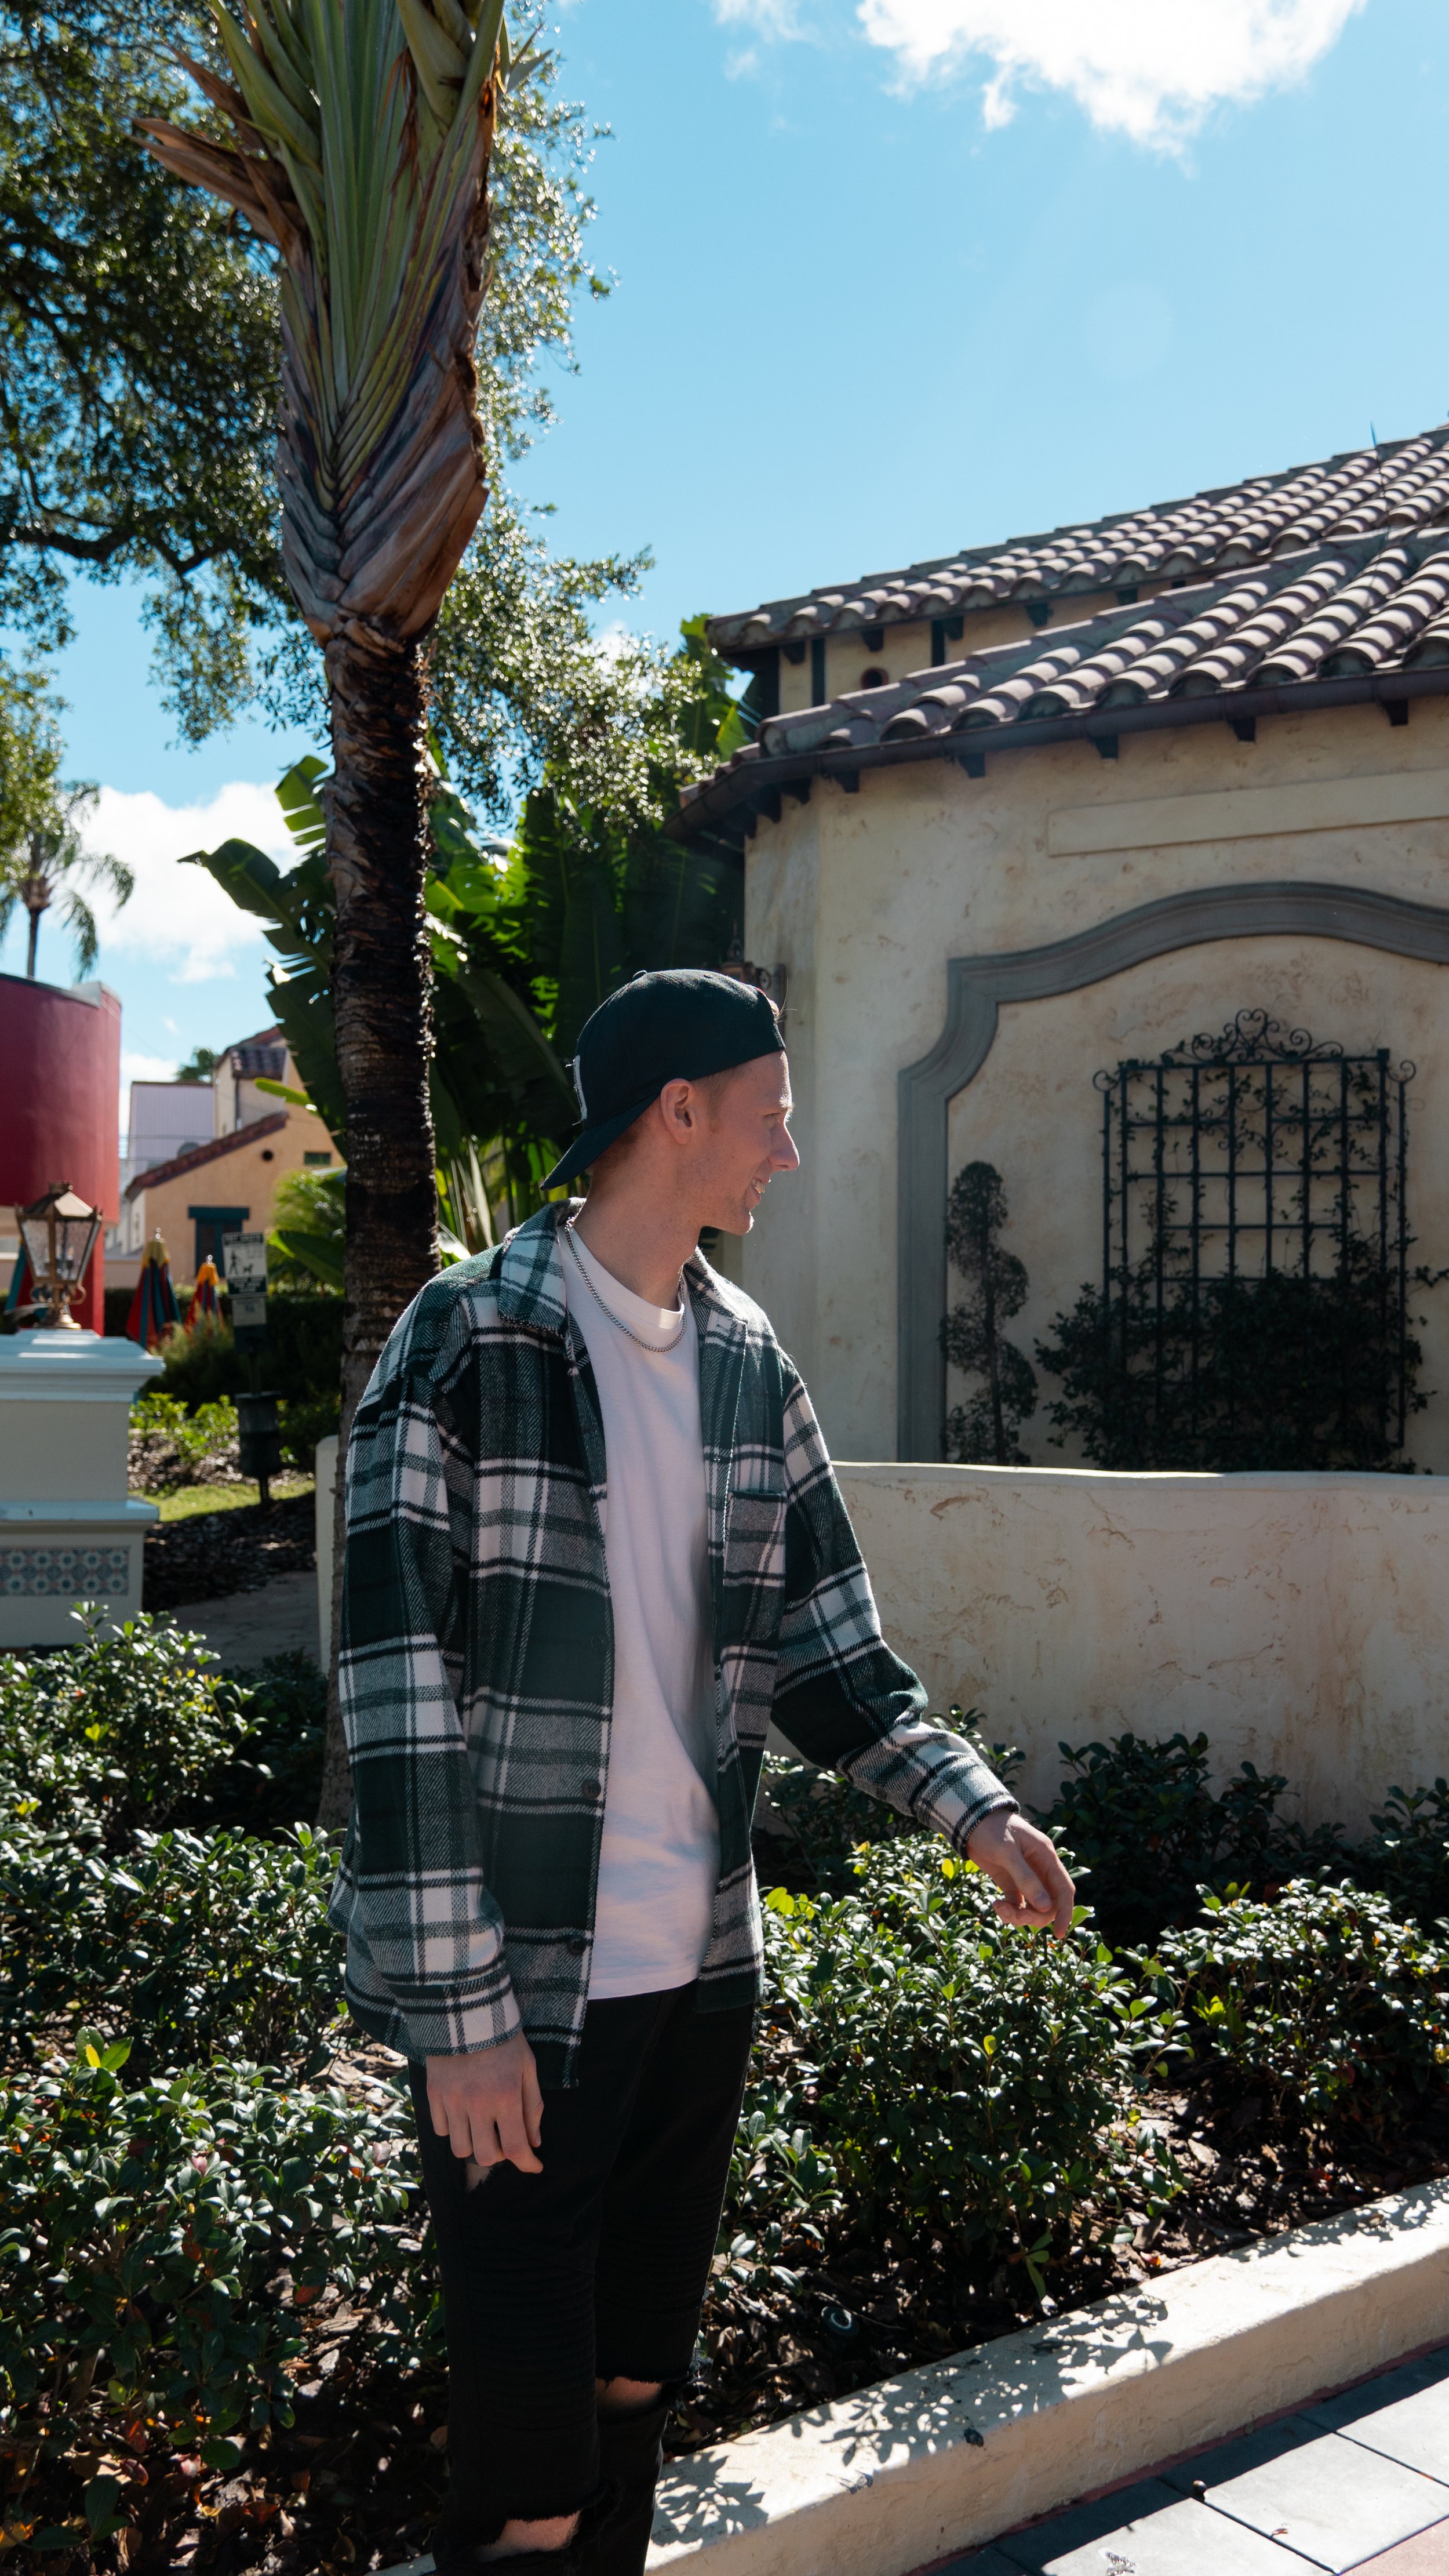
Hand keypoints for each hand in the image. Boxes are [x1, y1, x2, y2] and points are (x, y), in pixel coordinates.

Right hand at [426, 2029, 544, 2174]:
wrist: (466, 2011)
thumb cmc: (504, 2039)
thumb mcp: (528, 2067)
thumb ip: (532, 2106)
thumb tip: (534, 2142)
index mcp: (505, 2096)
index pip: (515, 2147)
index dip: (527, 2163)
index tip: (534, 2166)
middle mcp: (477, 2104)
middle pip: (486, 2156)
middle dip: (500, 2154)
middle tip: (504, 2137)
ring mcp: (452, 2101)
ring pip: (460, 2149)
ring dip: (474, 2144)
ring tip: (482, 2126)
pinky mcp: (433, 2095)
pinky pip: (441, 2130)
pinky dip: (454, 2129)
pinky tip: (463, 2113)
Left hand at [965, 1808, 1074, 1939]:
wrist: (969, 1821)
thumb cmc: (992, 1830)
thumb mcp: (1007, 1851)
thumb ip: (1025, 1878)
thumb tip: (1045, 1907)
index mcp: (1046, 1858)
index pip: (1064, 1890)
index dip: (1065, 1912)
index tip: (1059, 1933)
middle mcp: (1039, 1869)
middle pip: (1049, 1904)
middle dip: (1035, 1915)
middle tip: (1016, 1916)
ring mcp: (1025, 1877)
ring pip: (1032, 1907)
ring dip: (1019, 1915)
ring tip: (999, 1908)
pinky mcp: (1010, 1882)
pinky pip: (1017, 1904)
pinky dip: (1009, 1911)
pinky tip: (996, 1905)